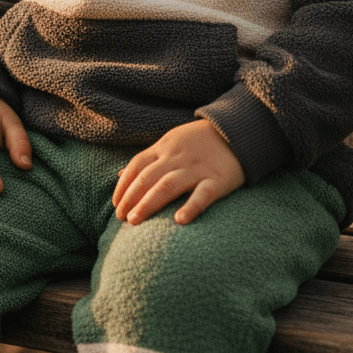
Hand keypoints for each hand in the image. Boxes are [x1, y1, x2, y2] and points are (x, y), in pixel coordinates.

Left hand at [113, 118, 245, 225]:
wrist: (237, 130)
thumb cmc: (199, 141)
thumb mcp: (170, 142)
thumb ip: (147, 159)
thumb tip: (119, 175)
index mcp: (165, 147)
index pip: (137, 165)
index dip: (123, 185)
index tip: (115, 204)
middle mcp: (177, 157)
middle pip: (148, 177)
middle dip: (131, 198)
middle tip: (121, 218)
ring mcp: (197, 168)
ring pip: (167, 185)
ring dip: (148, 203)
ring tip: (135, 220)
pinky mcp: (218, 180)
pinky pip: (203, 194)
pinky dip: (191, 206)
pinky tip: (179, 221)